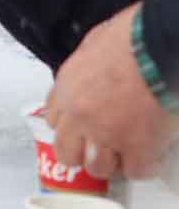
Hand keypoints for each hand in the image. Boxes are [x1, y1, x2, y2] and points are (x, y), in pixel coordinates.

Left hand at [46, 3, 178, 178]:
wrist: (155, 46)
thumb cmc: (128, 37)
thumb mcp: (91, 45)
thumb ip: (85, 68)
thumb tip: (92, 74)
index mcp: (66, 88)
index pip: (53, 120)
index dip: (69, 125)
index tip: (82, 125)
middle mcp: (78, 115)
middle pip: (67, 152)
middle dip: (81, 153)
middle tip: (99, 147)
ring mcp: (105, 134)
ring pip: (97, 168)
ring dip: (110, 163)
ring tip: (124, 154)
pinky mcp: (138, 147)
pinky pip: (135, 171)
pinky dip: (143, 166)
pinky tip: (149, 155)